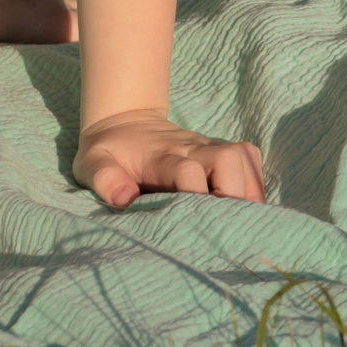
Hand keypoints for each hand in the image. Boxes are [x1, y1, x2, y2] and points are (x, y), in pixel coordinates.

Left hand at [74, 108, 265, 208]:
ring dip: (249, 189)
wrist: (126, 121)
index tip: (192, 222)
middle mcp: (191, 148)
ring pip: (244, 157)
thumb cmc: (109, 152)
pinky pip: (250, 158)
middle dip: (233, 193)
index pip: (187, 171)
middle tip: (223, 224)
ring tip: (241, 219)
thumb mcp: (92, 164)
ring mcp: (208, 146)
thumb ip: (104, 179)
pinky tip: (245, 204)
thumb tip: (125, 199)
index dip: (195, 195)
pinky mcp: (220, 150)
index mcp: (160, 156)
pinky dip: (254, 181)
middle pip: (229, 159)